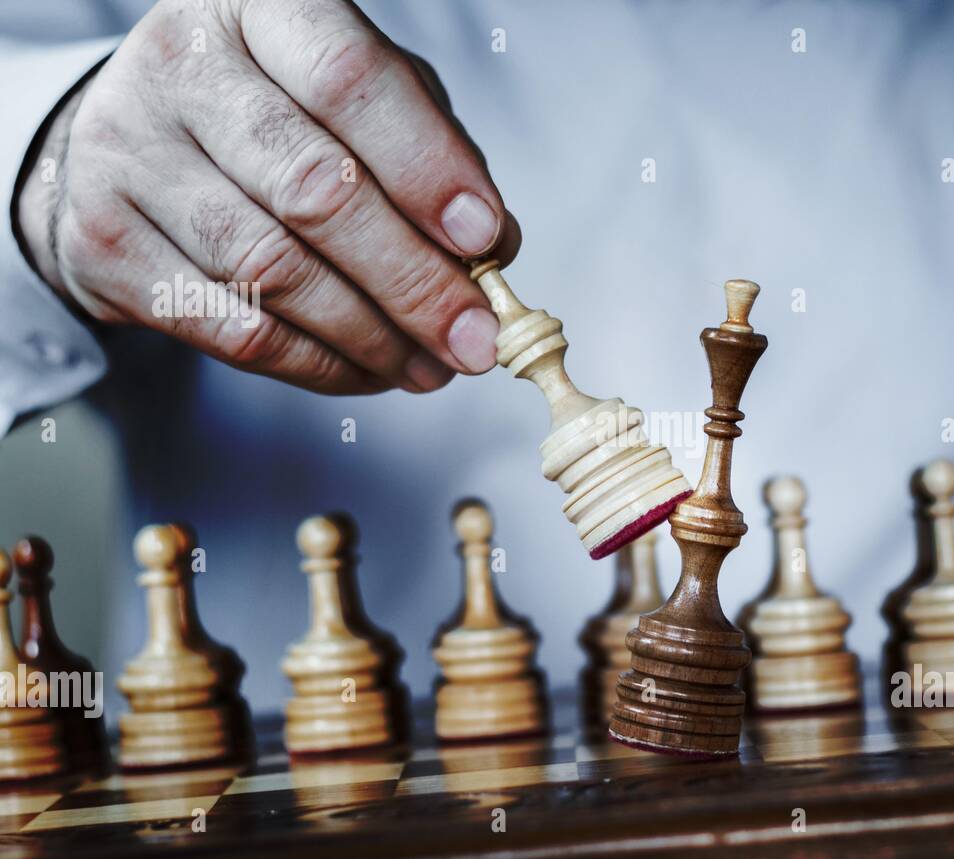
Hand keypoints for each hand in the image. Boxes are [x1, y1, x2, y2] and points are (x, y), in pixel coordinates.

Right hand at [16, 0, 519, 393]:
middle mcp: (183, 66)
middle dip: (412, 281)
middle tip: (474, 341)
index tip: (484, 240)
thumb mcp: (362, 101)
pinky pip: (231, 327)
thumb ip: (434, 153)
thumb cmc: (282, 114)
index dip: (426, 167)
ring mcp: (130, 152)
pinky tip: (368, 372)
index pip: (350, 80)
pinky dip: (315, 364)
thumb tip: (494, 248)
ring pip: (273, 271)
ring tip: (431, 368)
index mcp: (262, 7)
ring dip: (371, 337)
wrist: (135, 140)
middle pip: (314, 190)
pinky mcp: (104, 242)